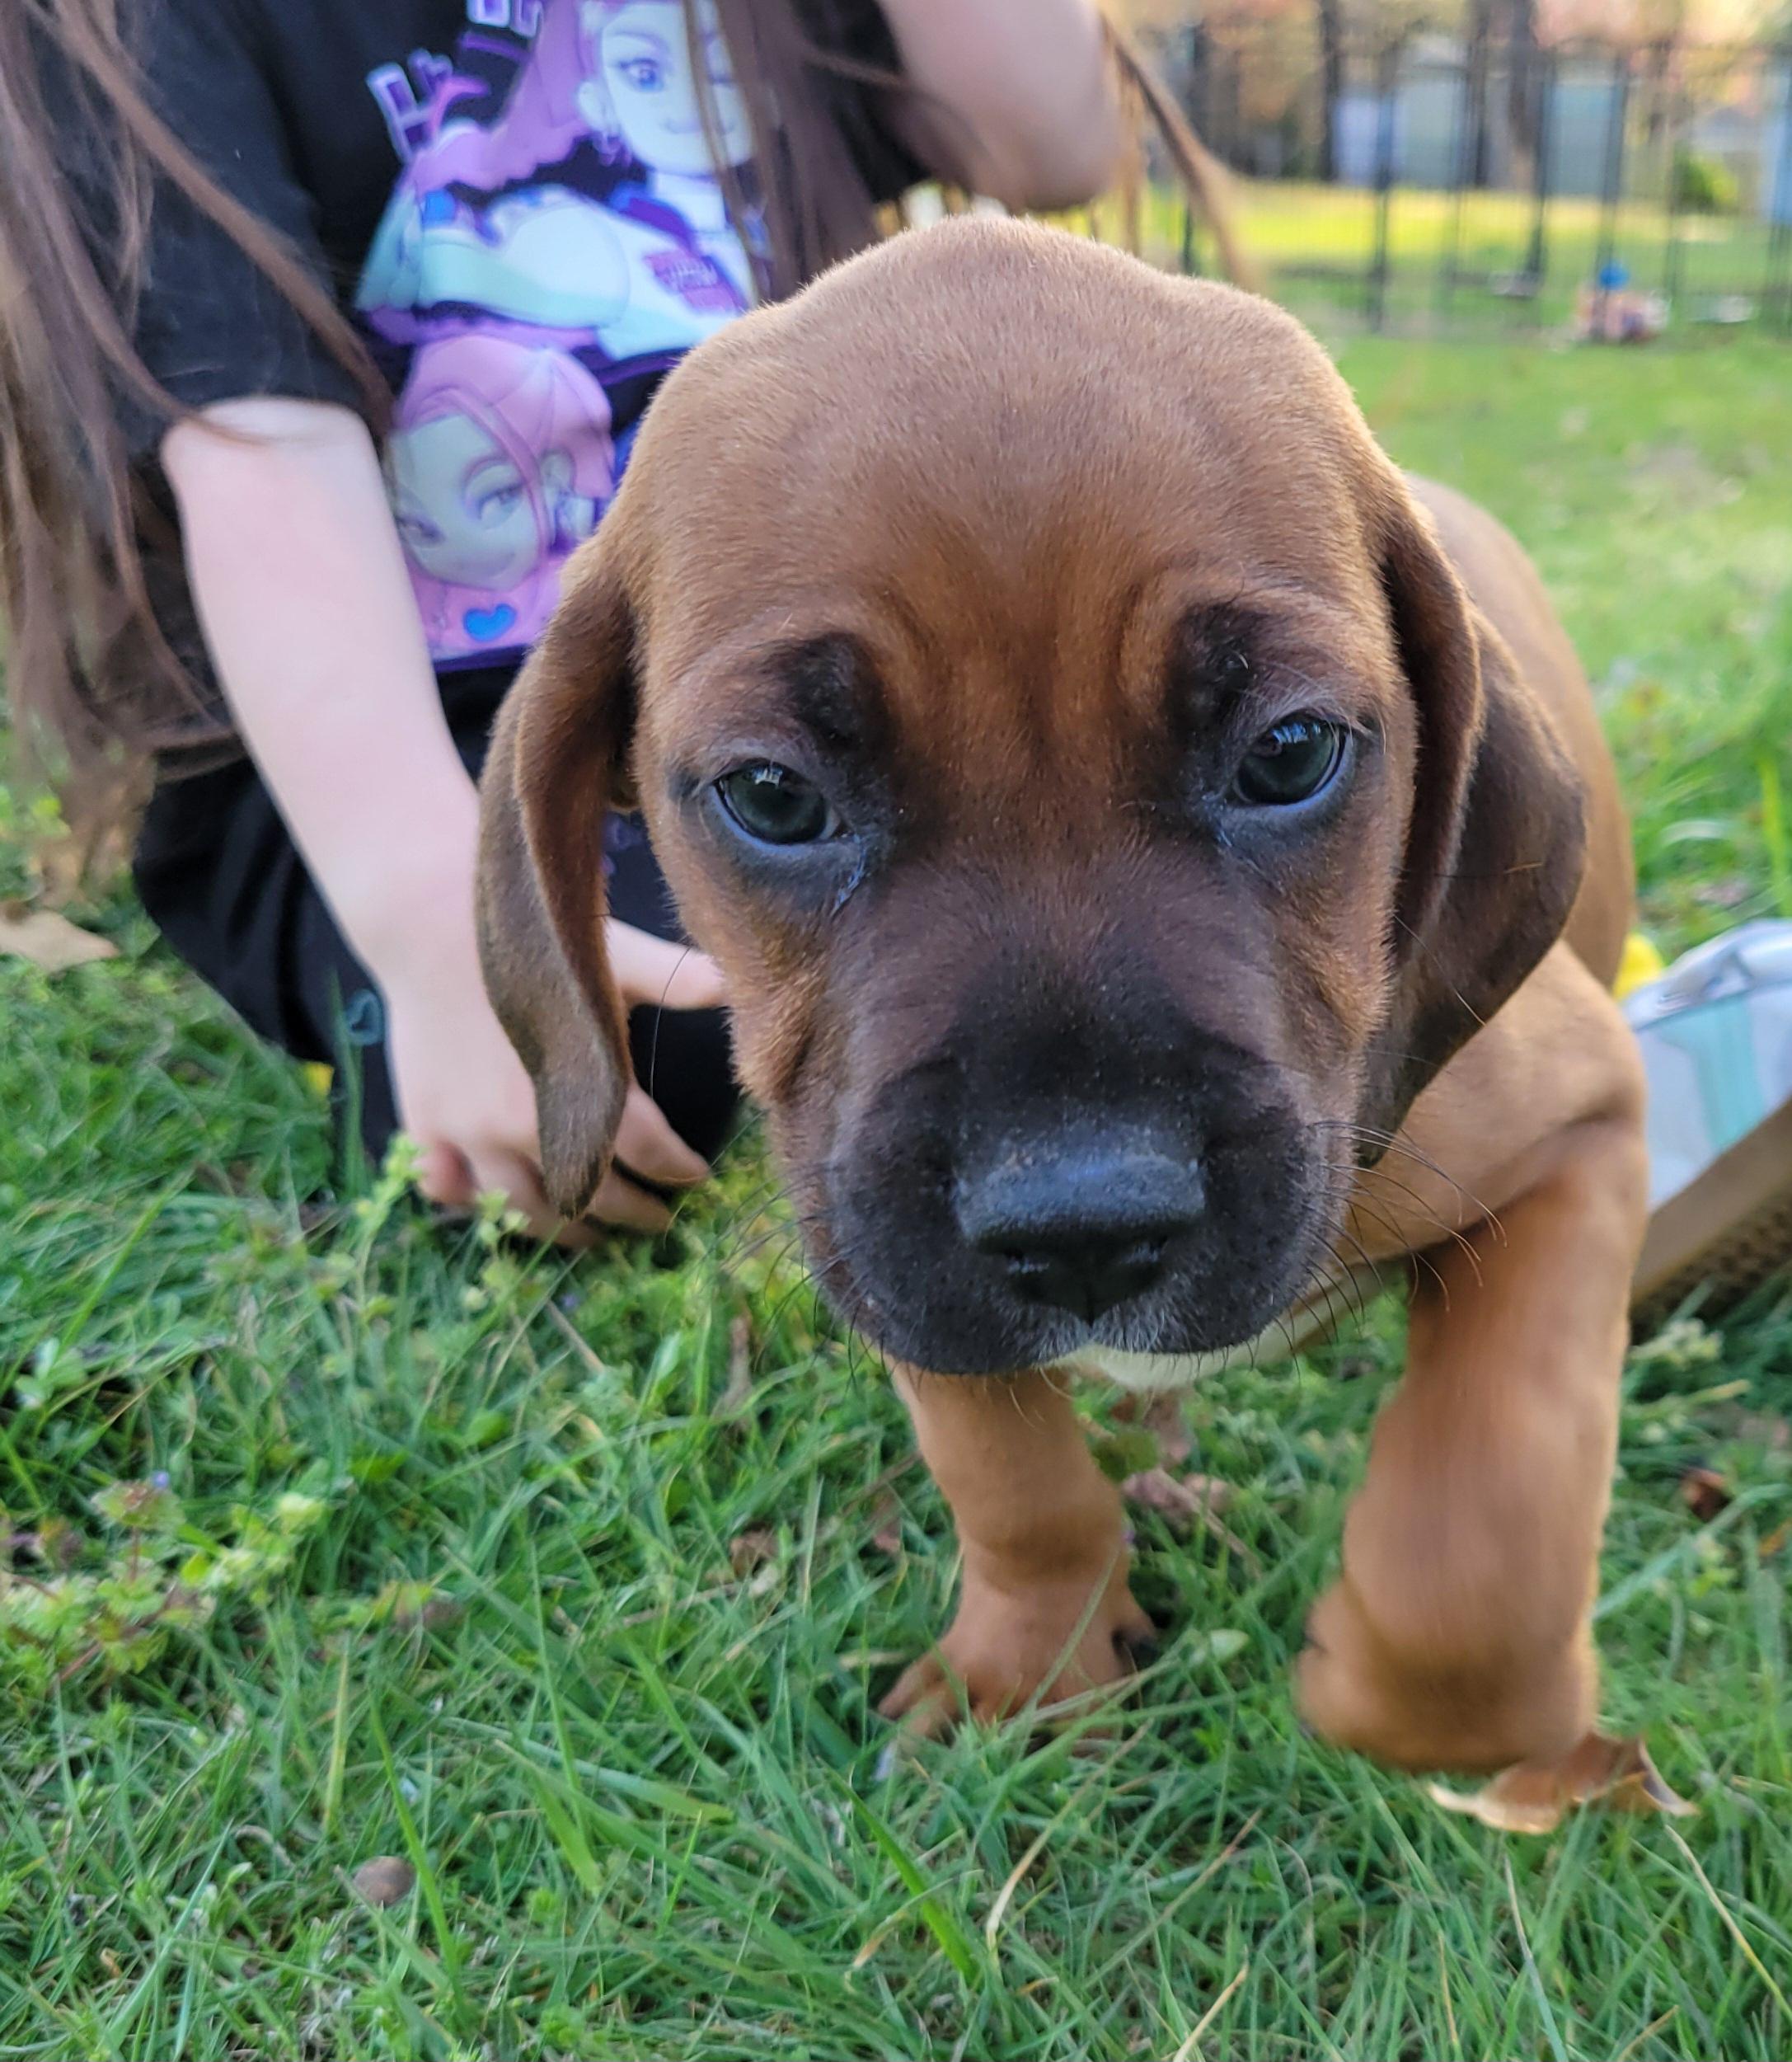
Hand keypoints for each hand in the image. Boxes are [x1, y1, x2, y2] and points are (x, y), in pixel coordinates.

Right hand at [380, 895, 725, 1241]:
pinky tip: (496, 1204)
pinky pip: (450, 1188)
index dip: (679, 1170)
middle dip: (630, 1214)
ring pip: (522, 1209)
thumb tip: (733, 980)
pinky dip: (473, 1204)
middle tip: (654, 1223)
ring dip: (562, 1229)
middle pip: (592, 1196)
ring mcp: (471, 1132)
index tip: (695, 1177)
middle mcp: (530, 1124)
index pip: (651, 1152)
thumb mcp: (612, 954)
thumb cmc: (533, 939)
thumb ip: (675, 978)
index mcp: (588, 1086)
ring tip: (586, 1232)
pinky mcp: (426, 1124)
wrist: (430, 916)